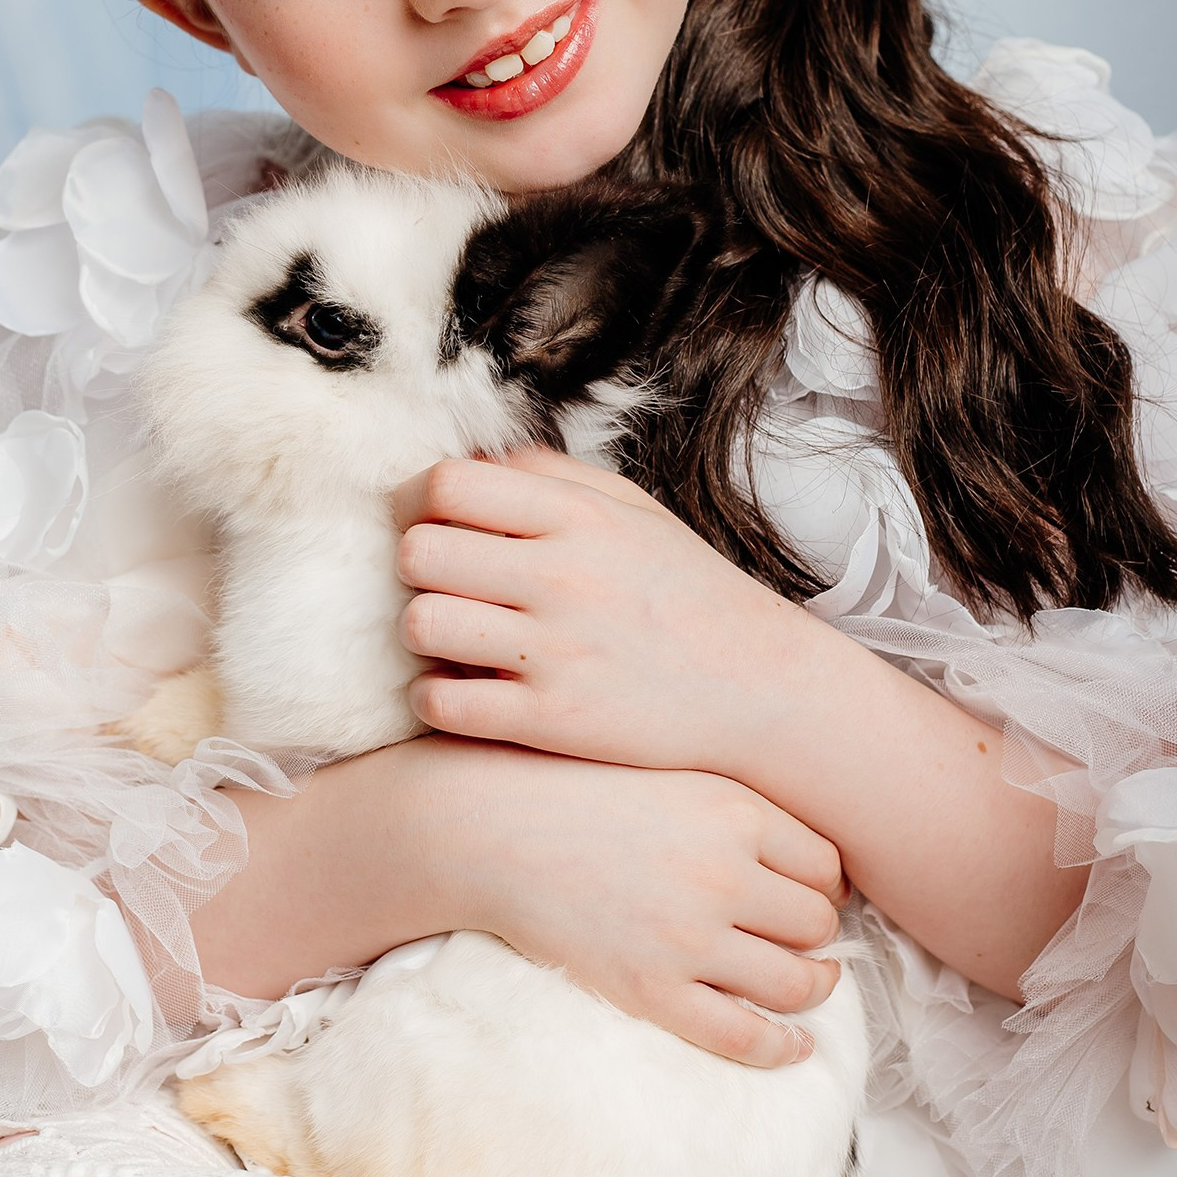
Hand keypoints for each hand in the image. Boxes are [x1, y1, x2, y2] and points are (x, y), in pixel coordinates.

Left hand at [394, 447, 818, 775]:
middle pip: (419, 552)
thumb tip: (466, 455)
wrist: (760, 688)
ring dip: (422, 634)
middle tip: (444, 585)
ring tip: (453, 639)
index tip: (434, 524)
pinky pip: (441, 705)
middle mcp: (563, 577)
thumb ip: (549, 475)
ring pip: (421, 626)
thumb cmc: (688, 591)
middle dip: (416, 568)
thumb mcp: (633, 509)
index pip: (448, 485)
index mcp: (580, 517)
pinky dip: (434, 700)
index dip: (421, 502)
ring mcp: (555, 652)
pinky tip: (462, 691)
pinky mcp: (552, 721)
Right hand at [424, 736, 848, 1066]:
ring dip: (812, 987)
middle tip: (805, 938)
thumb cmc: (579, 790)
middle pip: (816, 922)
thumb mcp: (670, 770)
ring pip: (795, 981)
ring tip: (809, 983)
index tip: (813, 893)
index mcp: (734, 810)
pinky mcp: (652, 989)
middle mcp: (722, 873)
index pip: (826, 864)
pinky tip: (794, 1043)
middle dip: (817, 934)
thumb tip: (808, 856)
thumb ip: (738, 804)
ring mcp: (688, 937)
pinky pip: (744, 1035)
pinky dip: (782, 1046)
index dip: (826, 885)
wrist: (493, 829)